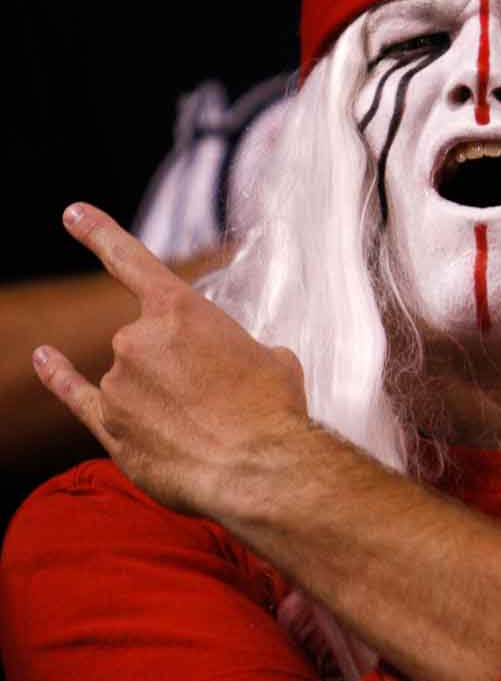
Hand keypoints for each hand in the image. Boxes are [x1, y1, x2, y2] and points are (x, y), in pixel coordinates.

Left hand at [32, 204, 309, 516]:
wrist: (259, 467)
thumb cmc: (273, 410)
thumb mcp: (273, 359)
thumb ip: (239, 351)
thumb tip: (234, 370)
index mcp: (180, 310)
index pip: (131, 261)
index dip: (98, 233)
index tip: (72, 213)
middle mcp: (136, 340)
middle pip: (147, 344)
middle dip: (181, 371)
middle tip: (222, 401)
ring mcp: (118, 385)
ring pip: (132, 382)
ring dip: (164, 401)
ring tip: (208, 430)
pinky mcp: (111, 429)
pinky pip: (78, 397)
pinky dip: (60, 376)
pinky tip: (45, 358)